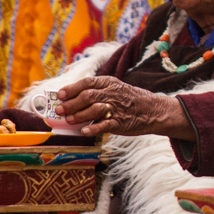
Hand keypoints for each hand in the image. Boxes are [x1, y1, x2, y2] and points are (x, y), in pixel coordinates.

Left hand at [55, 76, 194, 139]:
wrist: (154, 110)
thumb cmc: (130, 100)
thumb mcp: (115, 89)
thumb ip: (96, 92)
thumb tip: (69, 99)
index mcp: (110, 83)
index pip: (87, 83)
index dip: (71, 89)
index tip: (60, 95)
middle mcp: (113, 93)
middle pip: (88, 96)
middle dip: (71, 104)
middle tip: (59, 110)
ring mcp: (117, 108)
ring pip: (95, 109)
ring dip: (79, 115)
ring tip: (69, 120)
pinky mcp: (121, 122)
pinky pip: (105, 125)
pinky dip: (92, 128)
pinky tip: (84, 131)